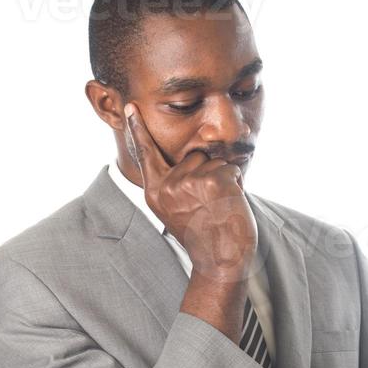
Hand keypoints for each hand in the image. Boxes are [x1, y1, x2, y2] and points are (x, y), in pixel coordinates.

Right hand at [123, 101, 256, 281]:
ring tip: (219, 207)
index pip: (145, 155)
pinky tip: (229, 205)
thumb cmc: (203, 237)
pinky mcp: (213, 180)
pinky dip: (236, 185)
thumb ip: (173, 185)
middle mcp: (168, 185)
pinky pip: (230, 169)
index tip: (131, 107)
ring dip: (223, 180)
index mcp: (155, 193)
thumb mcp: (175, 211)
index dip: (138, 129)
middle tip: (209, 204)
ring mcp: (190, 181)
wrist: (220, 260)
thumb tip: (189, 158)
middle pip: (193, 155)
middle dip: (207, 172)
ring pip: (214, 162)